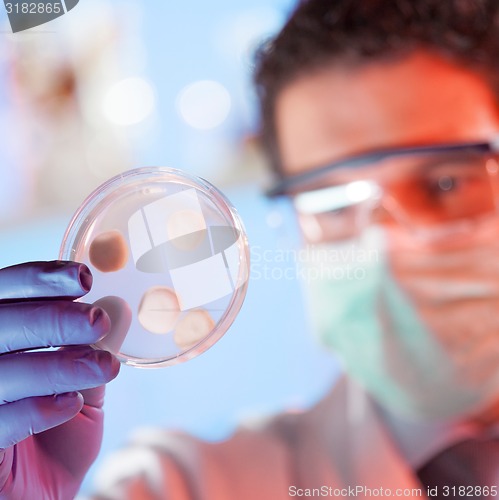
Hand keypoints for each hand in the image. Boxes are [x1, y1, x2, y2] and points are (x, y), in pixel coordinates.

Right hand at [0, 261, 119, 498]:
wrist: (39, 495)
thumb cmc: (57, 436)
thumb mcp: (83, 387)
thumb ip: (95, 351)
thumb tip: (120, 307)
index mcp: (0, 341)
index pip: (4, 293)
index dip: (39, 280)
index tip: (84, 278)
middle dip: (52, 318)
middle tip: (97, 321)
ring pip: (0, 370)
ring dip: (56, 364)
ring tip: (103, 367)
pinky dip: (35, 409)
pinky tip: (69, 404)